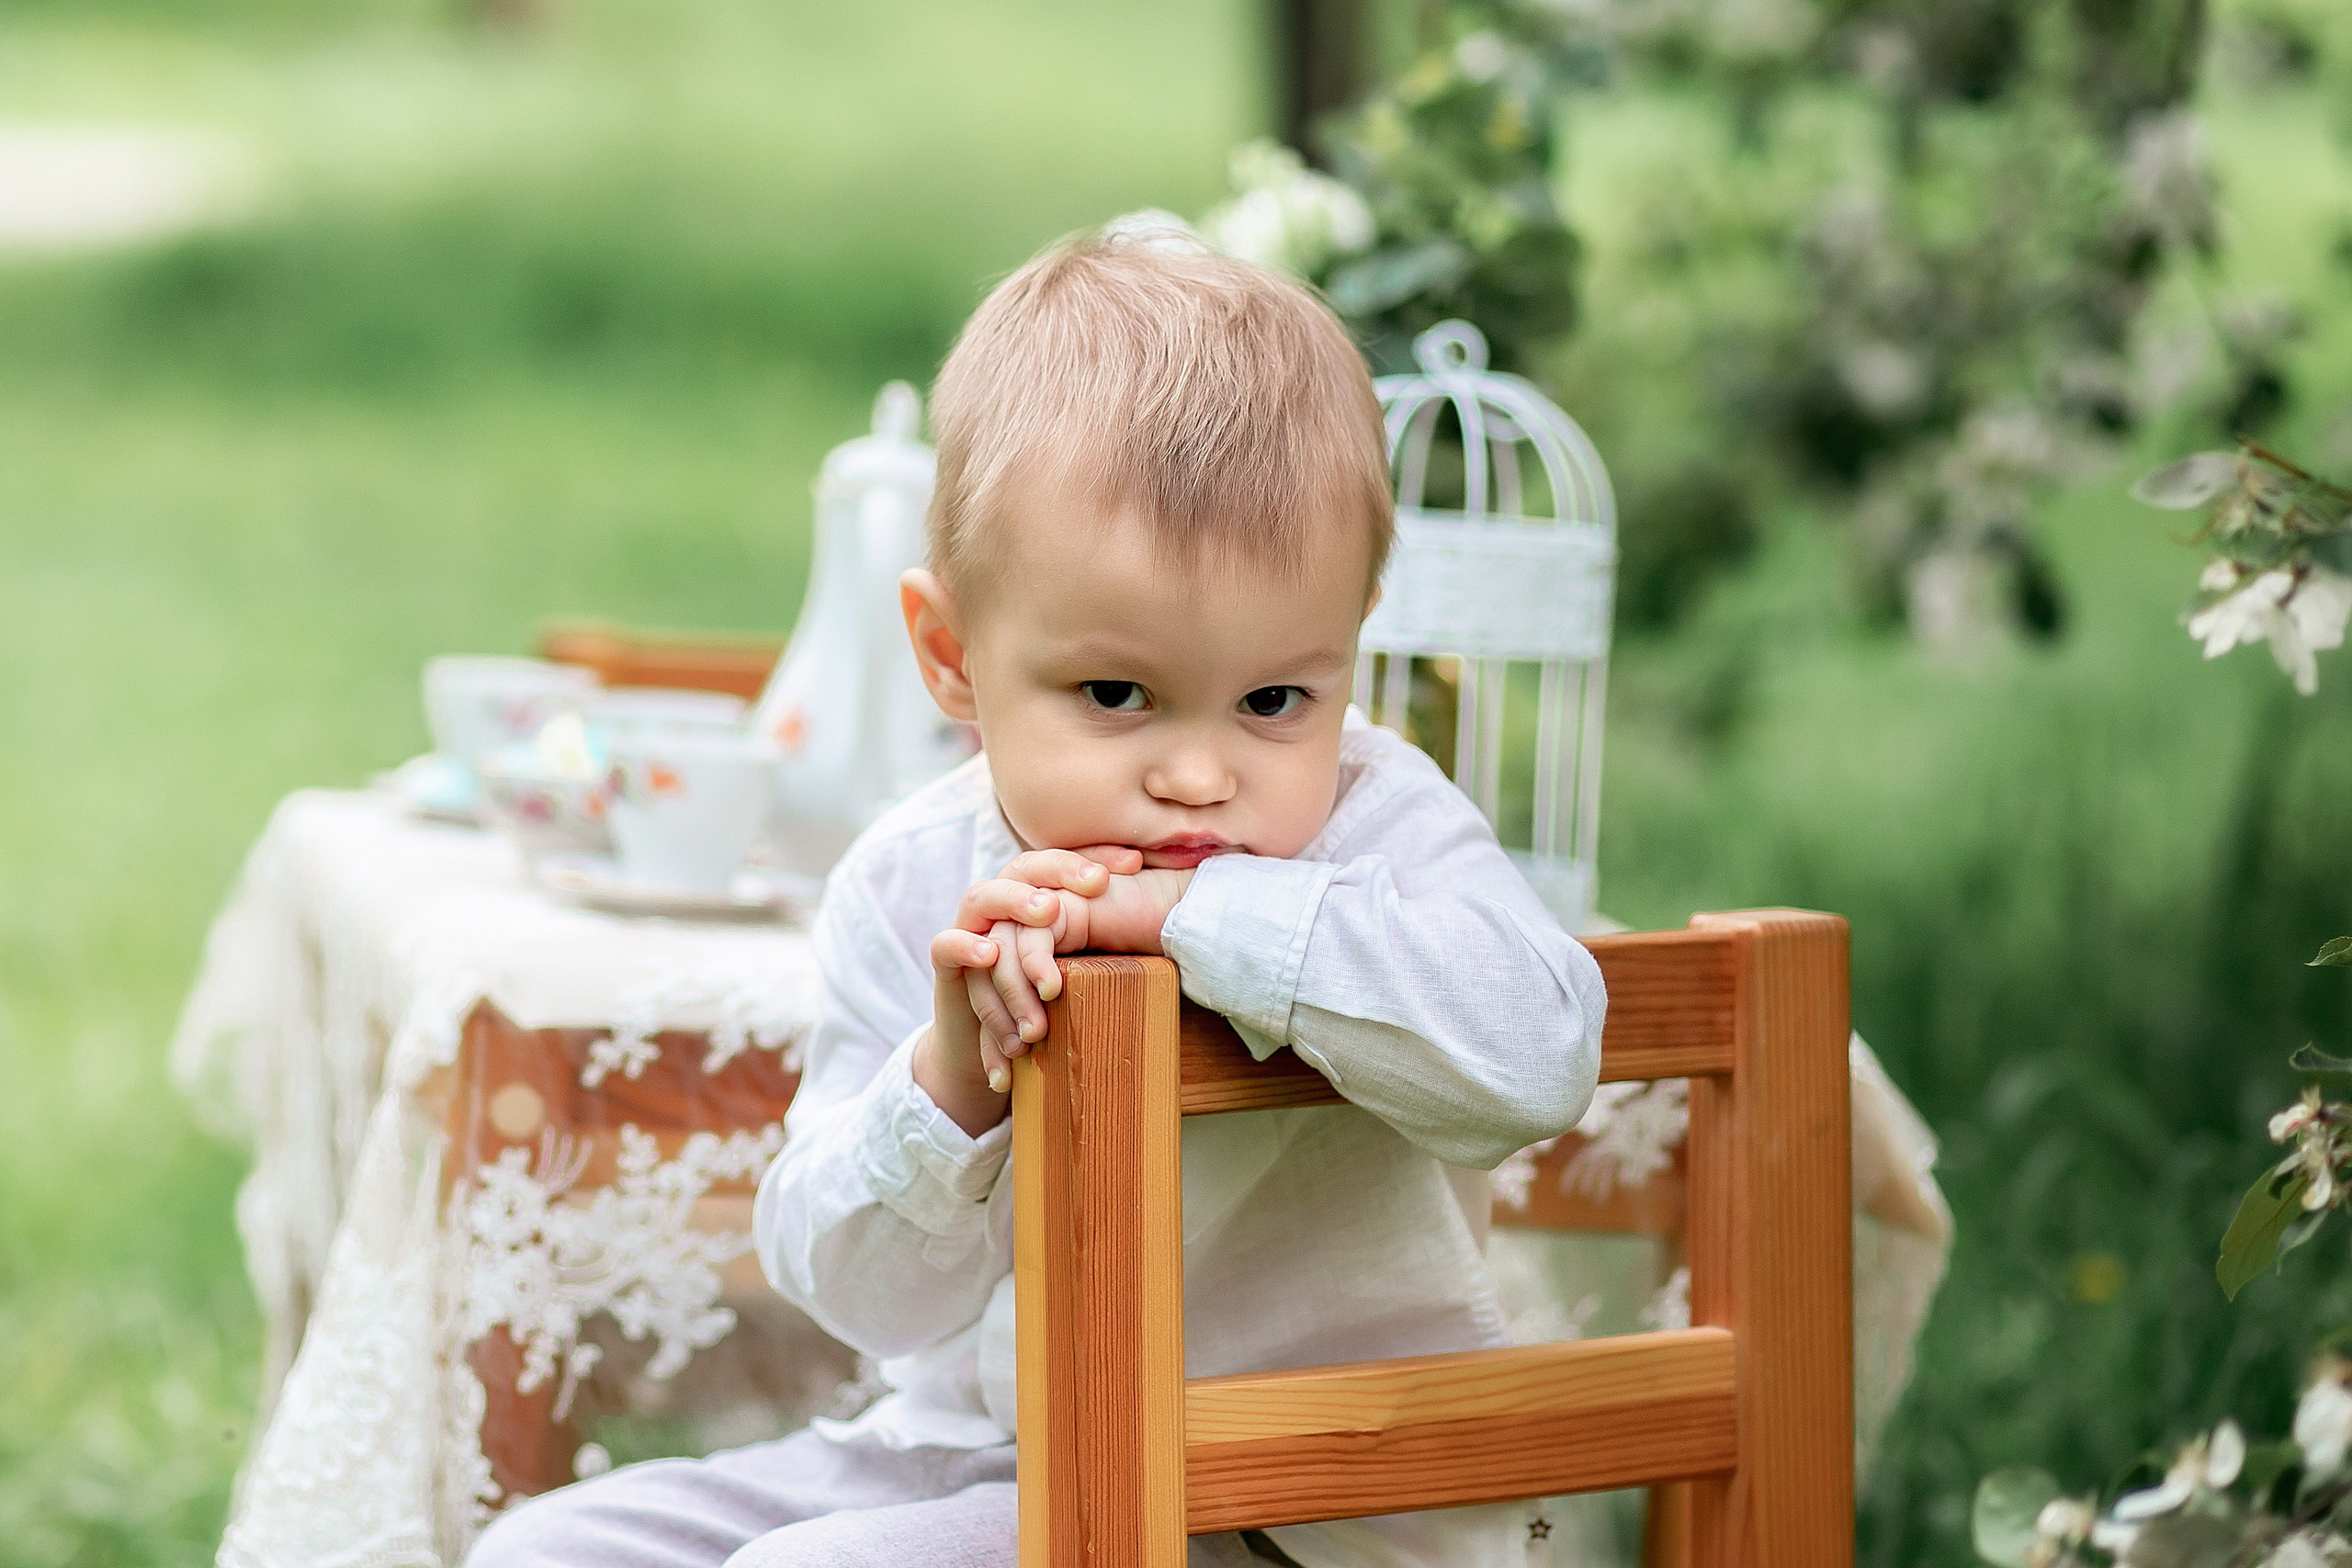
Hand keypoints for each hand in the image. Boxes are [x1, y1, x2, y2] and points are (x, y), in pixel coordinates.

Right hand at [912, 846, 1151, 1136]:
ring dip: (1018, 914)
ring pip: (984, 899)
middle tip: (1094, 886)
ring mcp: (972, 928)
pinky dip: (965, 947)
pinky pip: (947, 944)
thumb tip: (1179, 918)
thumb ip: (1115, 939)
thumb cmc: (1050, 1000)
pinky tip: (991, 954)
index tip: (1135, 864)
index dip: (1097, 854)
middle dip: (1058, 872)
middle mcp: (1003, 902)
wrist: (996, 1047)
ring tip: (1050, 918)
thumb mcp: (1088, 968)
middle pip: (1024, 867)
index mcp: (1038, 895)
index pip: (1065, 860)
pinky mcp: (947, 962)